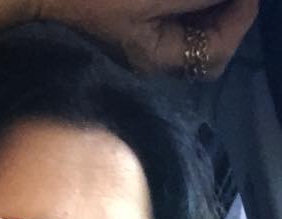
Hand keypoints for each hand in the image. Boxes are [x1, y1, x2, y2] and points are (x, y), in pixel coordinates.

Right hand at [31, 0, 258, 77]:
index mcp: (156, 58)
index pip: (214, 53)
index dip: (240, 21)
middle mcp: (151, 58)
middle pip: (207, 49)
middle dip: (228, 18)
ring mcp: (140, 42)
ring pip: (193, 34)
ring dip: (210, 10)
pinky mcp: (132, 25)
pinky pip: (174, 23)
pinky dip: (191, 9)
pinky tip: (193, 0)